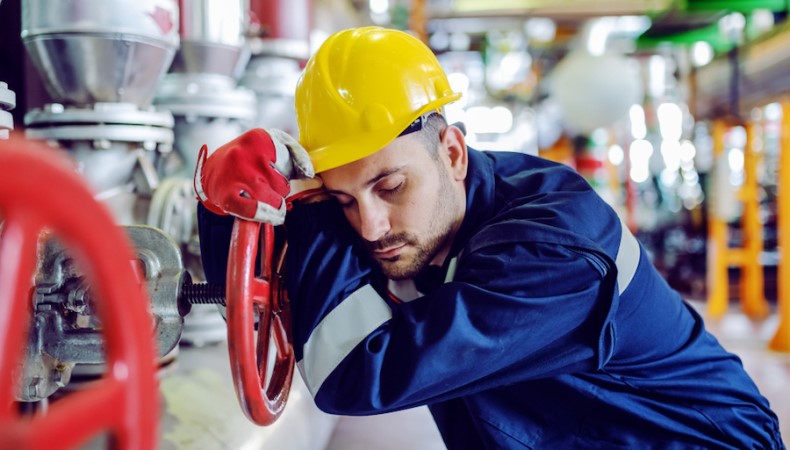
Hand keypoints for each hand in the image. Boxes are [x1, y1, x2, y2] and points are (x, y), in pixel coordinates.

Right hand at [194, 128, 313, 223]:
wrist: (209, 172)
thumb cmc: (246, 160)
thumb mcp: (269, 146)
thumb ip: (294, 154)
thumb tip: (309, 174)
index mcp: (258, 138)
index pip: (292, 158)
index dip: (291, 171)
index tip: (281, 173)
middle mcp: (246, 153)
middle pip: (282, 184)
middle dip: (278, 190)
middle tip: (264, 186)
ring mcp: (236, 174)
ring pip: (272, 198)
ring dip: (272, 203)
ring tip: (260, 197)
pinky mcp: (226, 194)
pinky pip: (253, 210)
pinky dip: (266, 215)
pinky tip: (271, 216)